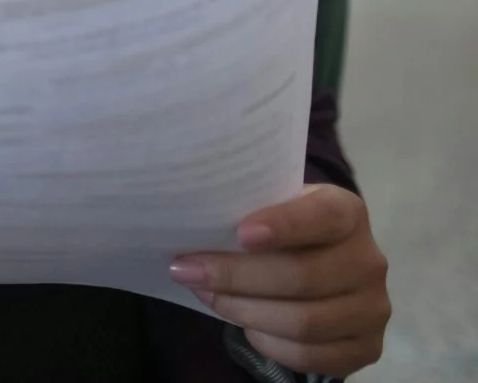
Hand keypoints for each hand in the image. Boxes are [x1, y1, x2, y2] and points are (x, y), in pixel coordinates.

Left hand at [170, 184, 389, 377]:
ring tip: (207, 295)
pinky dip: (267, 342)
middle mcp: (369, 261)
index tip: (241, 234)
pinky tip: (244, 325)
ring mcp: (373, 308)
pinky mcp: (366, 348)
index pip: (322, 217)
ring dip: (243, 311)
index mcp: (347, 213)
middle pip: (302, 277)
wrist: (320, 261)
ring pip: (304, 322)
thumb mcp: (271, 206)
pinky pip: (309, 355)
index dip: (284, 225)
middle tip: (187, 270)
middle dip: (235, 277)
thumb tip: (193, 227)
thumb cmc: (281, 228)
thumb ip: (248, 210)